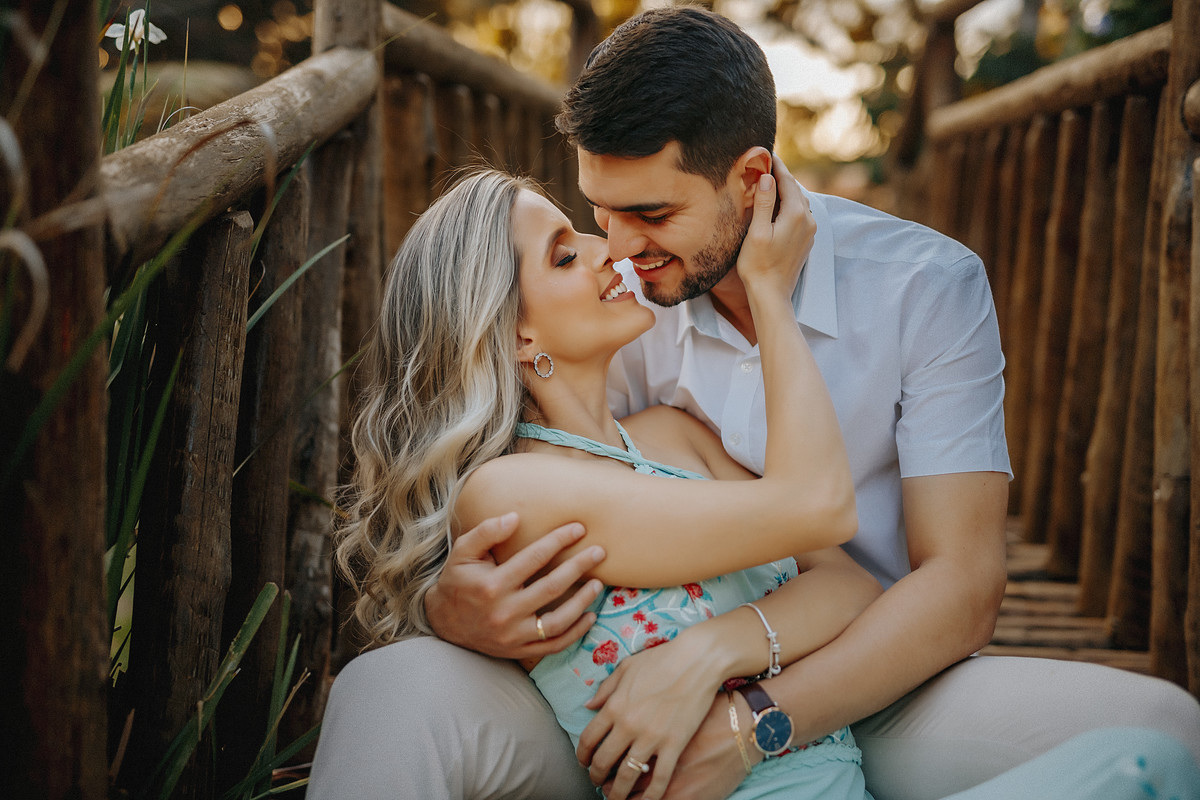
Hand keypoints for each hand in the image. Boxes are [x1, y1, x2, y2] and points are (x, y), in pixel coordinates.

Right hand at [424, 512, 605, 658]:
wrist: (443, 622)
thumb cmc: (458, 580)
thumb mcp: (464, 552)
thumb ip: (487, 532)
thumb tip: (515, 517)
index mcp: (491, 585)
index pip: (534, 558)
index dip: (559, 541)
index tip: (579, 529)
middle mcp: (504, 612)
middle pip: (552, 587)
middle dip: (579, 566)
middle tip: (600, 552)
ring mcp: (512, 635)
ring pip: (557, 621)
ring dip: (582, 601)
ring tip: (598, 583)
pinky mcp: (518, 651)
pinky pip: (553, 645)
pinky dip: (575, 633)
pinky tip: (590, 616)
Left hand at [577, 633, 733, 799]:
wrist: (698, 659)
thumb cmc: (663, 659)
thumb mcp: (627, 667)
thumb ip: (606, 689)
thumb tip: (589, 706)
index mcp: (614, 705)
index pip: (588, 739)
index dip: (582, 756)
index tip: (584, 762)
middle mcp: (628, 724)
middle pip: (603, 761)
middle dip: (596, 776)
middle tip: (597, 781)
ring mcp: (651, 737)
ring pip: (626, 775)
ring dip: (617, 792)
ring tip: (616, 797)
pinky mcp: (674, 744)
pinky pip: (659, 778)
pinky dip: (651, 794)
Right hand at [736, 154, 813, 296]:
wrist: (771, 294)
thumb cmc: (758, 265)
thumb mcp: (756, 232)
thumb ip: (762, 203)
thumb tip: (766, 177)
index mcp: (796, 214)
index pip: (787, 180)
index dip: (776, 165)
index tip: (766, 151)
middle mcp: (808, 220)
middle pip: (795, 189)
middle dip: (781, 175)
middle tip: (766, 163)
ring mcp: (809, 231)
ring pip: (798, 201)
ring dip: (785, 190)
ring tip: (769, 181)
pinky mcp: (805, 241)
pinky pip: (799, 214)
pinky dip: (788, 204)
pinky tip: (777, 206)